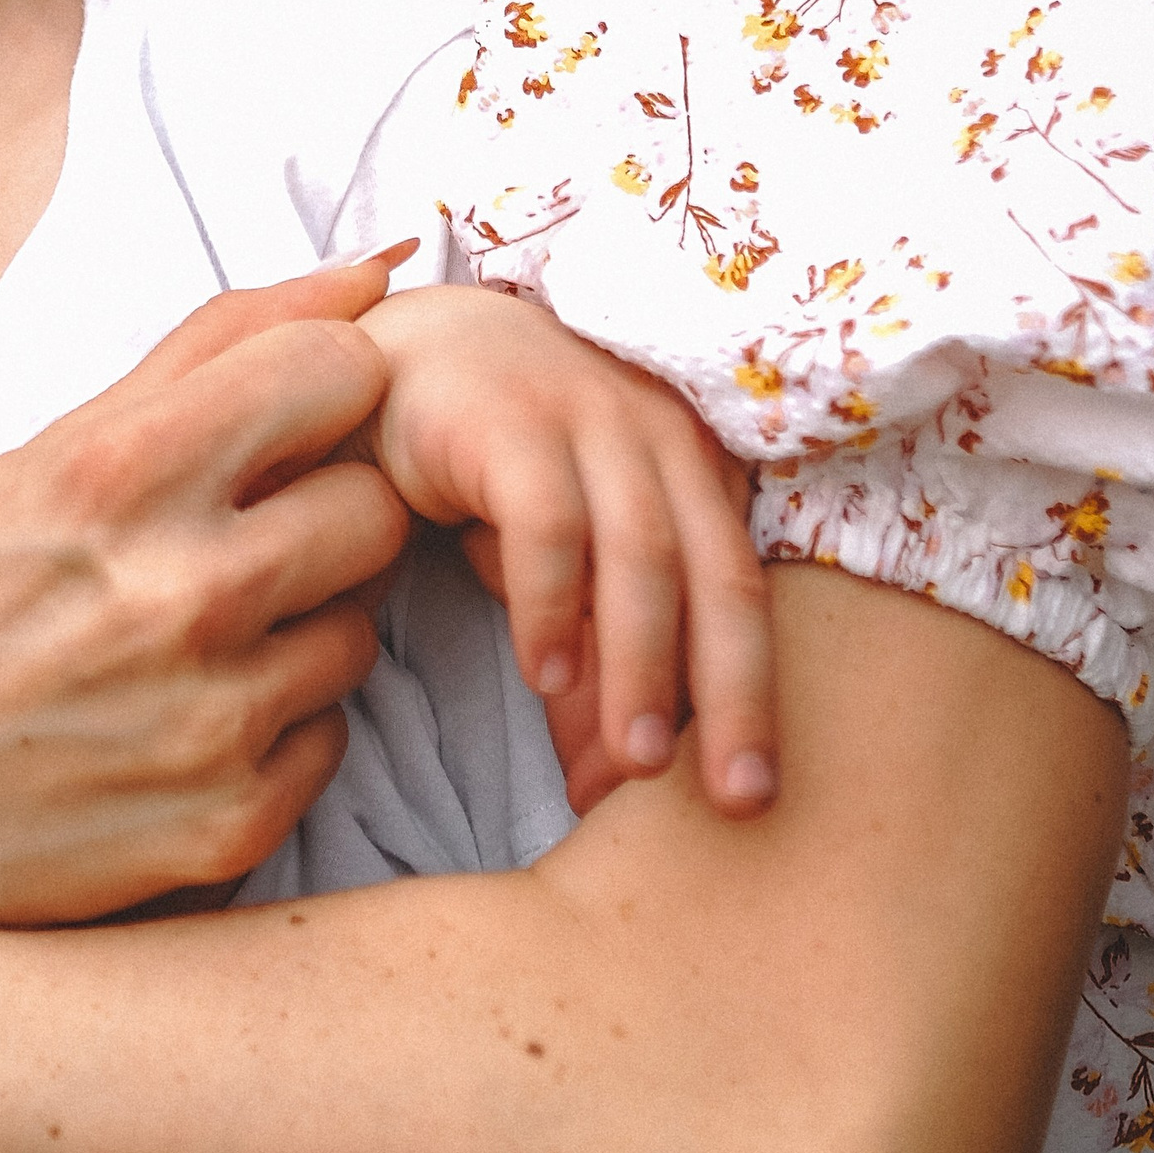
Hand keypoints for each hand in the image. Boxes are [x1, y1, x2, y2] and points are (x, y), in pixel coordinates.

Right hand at [0, 263, 415, 925]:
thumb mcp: (40, 454)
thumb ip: (214, 347)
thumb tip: (376, 267)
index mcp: (115, 475)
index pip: (339, 370)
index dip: (321, 386)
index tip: (281, 418)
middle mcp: (175, 595)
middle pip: (376, 505)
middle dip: (320, 509)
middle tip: (235, 537)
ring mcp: (209, 723)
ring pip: (360, 628)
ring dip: (298, 626)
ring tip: (191, 640)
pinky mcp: (227, 828)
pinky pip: (330, 738)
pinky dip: (274, 730)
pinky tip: (180, 726)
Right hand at [364, 287, 775, 816]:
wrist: (401, 353)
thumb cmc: (494, 466)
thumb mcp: (560, 569)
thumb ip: (591, 662)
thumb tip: (612, 786)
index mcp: (693, 467)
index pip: (740, 593)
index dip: (752, 698)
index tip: (748, 799)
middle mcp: (660, 433)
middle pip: (717, 575)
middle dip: (731, 693)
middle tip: (733, 798)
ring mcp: (589, 415)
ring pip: (641, 553)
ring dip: (643, 663)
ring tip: (637, 758)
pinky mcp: (510, 417)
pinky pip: (547, 521)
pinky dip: (552, 604)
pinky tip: (543, 674)